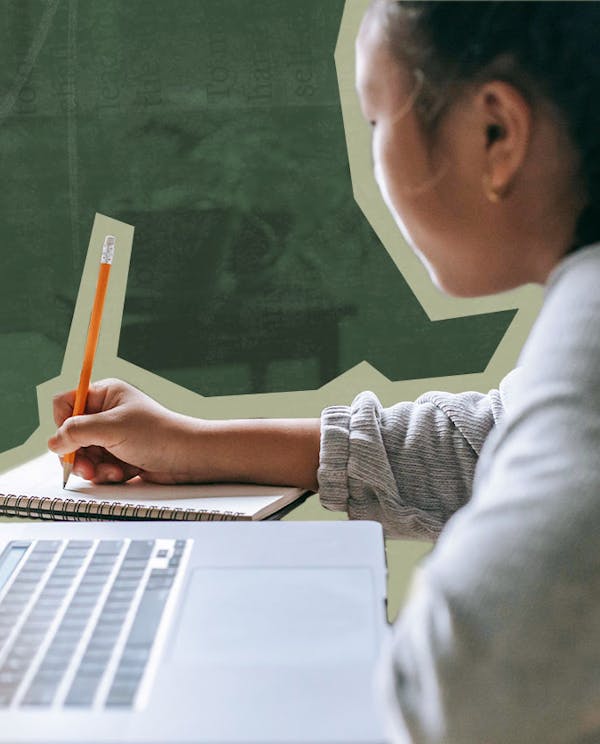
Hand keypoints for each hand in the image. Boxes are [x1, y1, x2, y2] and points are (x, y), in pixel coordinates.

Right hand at [48, 379, 201, 483]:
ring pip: (83, 455)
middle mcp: (107, 414)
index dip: (63, 423)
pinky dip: (107, 474)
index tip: (71, 439)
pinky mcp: (119, 456)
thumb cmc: (158, 434)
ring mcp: (113, 436)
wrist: (188, 458)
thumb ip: (77, 432)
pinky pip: (98, 468)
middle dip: (78, 454)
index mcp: (105, 394)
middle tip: (87, 467)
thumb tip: (53, 442)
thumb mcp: (112, 428)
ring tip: (111, 471)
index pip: (66, 403)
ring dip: (94, 468)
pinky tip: (122, 473)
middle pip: (71, 435)